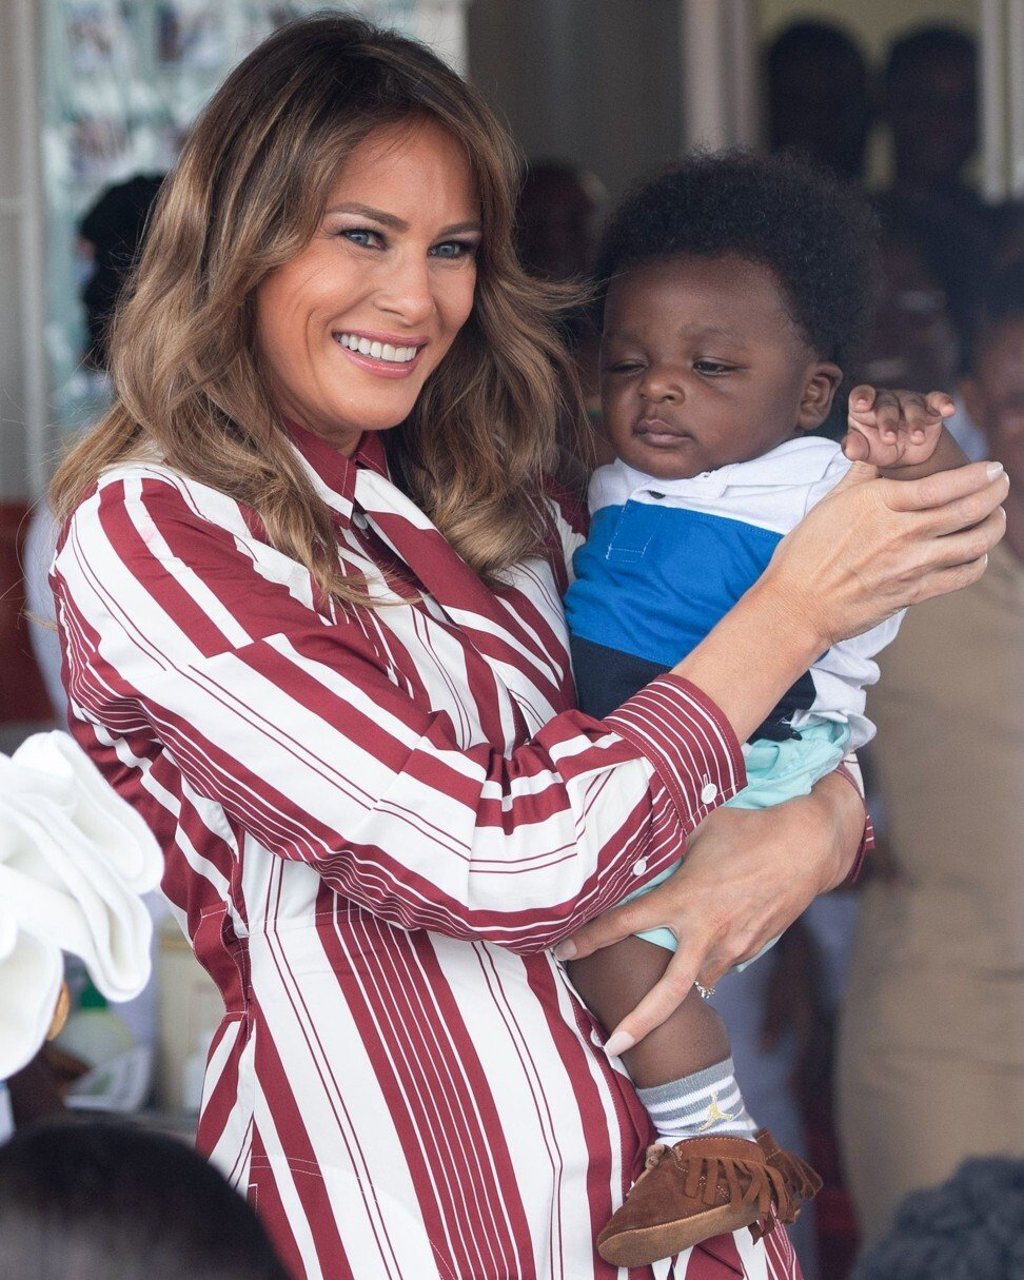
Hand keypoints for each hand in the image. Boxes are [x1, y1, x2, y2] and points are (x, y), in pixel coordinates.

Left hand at [556, 773, 863, 1050]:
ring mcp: (733, 946)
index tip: (562, 951)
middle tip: (611, 1047)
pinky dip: (702, 972)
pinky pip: (719, 968)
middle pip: (668, 993)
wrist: (809, 846)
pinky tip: (692, 966)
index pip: (625, 923)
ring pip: (696, 984)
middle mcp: (707, 932)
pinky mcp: (753, 948)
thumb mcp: (699, 828)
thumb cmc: (750, 828)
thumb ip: (664, 844)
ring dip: (673, 999)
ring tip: (646, 1014)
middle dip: (639, 1024)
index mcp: (684, 900)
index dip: (590, 939)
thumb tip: (632, 843)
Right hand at [761, 457, 1007, 650]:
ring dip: (995, 526)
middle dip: (995, 493)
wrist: (797, 605)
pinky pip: (961, 576)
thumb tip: (874, 444)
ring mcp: (911, 565)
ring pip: (974, 543)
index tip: (993, 468)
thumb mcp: (829, 502)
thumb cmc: (805, 554)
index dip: (977, 475)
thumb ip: (861, 473)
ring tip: (997, 515)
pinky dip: (978, 562)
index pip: (943, 485)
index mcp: (880, 504)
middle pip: (967, 510)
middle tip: (1001, 483)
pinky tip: (977, 553)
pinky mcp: (913, 593)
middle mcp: (901, 533)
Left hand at [843, 386, 953, 469]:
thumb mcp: (865, 451)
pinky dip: (944, 403)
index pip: (861, 394)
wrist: (904, 456)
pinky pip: (937, 400)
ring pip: (912, 406)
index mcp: (865, 406)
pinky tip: (950, 410)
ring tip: (916, 439)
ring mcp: (909, 401)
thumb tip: (850, 450)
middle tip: (889, 440)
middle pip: (887, 404)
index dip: (862, 397)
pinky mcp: (931, 408)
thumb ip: (855, 448)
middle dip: (888, 421)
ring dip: (915, 421)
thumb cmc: (878, 448)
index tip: (861, 405)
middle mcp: (887, 399)